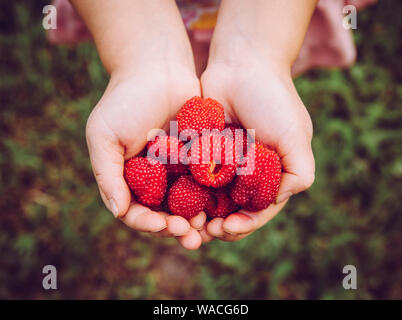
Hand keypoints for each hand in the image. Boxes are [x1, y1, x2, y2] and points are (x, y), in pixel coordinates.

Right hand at [86, 64, 210, 249]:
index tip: (163, 226)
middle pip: (164, 214)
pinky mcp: (199, 158)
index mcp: (128, 178)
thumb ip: (106, 174)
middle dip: (177, 229)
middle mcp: (153, 178)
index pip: (135, 212)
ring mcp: (176, 169)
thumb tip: (117, 212)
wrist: (158, 67)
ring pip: (188, 204)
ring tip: (210, 228)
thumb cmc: (125, 99)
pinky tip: (224, 206)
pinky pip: (206, 183)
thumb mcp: (104, 135)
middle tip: (192, 238)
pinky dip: (213, 197)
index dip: (148, 223)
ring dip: (197, 220)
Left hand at [201, 57, 314, 240]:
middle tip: (204, 232)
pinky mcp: (202, 152)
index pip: (259, 210)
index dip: (246, 224)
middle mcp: (248, 173)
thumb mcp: (296, 136)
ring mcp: (224, 164)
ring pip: (210, 200)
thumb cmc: (272, 98)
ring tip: (188, 224)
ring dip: (201, 215)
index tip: (228, 227)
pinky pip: (192, 178)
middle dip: (220, 225)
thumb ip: (298, 172)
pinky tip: (175, 203)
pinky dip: (186, 193)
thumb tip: (279, 200)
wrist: (242, 63)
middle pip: (233, 210)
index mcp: (272, 174)